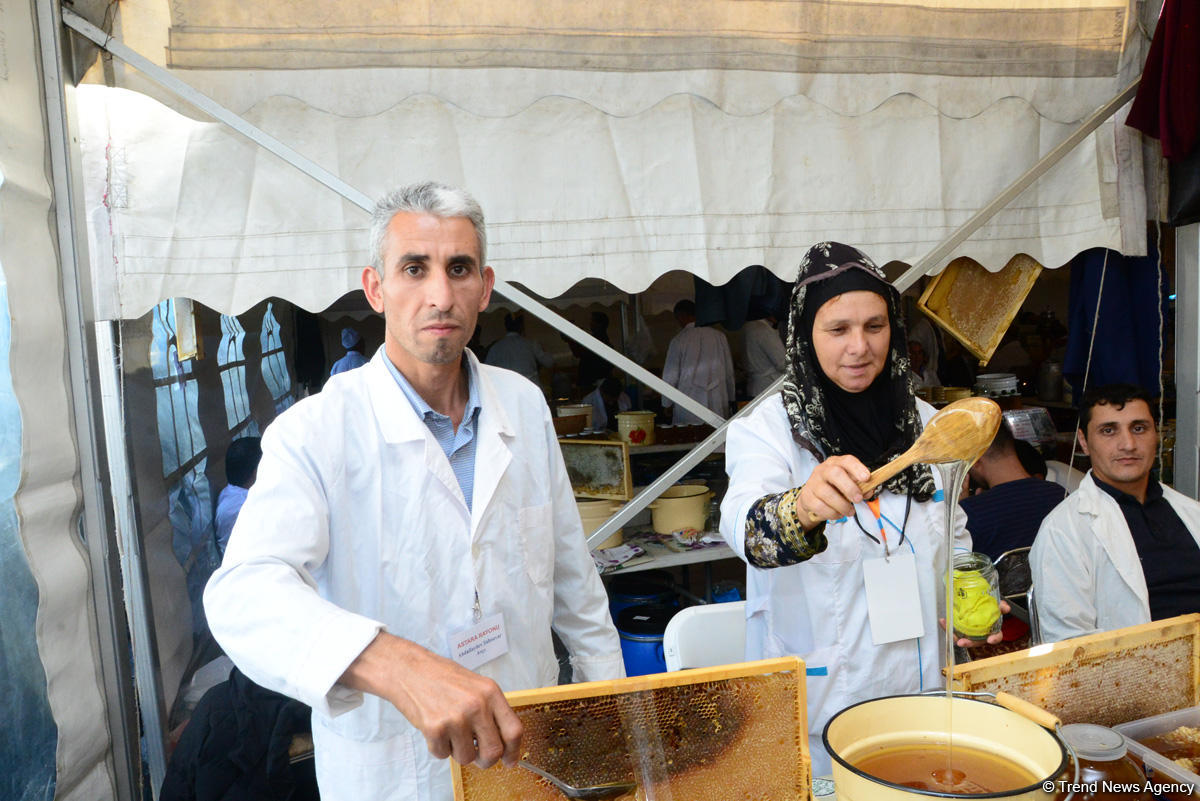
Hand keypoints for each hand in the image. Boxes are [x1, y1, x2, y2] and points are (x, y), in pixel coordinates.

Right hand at [339, 632, 523, 767]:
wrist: (409, 670)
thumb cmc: (441, 677)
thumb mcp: (476, 686)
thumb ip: (490, 710)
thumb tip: (502, 743)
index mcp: (491, 693)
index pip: (513, 730)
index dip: (513, 751)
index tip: (510, 761)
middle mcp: (477, 705)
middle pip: (494, 751)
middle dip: (486, 760)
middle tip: (478, 757)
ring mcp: (456, 718)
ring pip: (467, 757)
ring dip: (458, 752)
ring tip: (450, 732)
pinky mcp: (435, 728)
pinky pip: (443, 755)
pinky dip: (438, 748)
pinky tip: (435, 729)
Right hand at [795, 455, 869, 527]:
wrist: (813, 497)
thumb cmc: (834, 488)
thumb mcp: (848, 483)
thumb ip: (860, 486)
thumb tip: (869, 491)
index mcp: (836, 463)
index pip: (846, 461)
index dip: (857, 468)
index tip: (866, 478)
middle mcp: (823, 470)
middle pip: (835, 474)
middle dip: (849, 488)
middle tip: (858, 499)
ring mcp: (813, 483)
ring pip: (827, 493)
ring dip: (842, 505)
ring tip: (850, 511)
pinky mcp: (807, 497)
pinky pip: (820, 506)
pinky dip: (832, 513)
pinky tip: (838, 514)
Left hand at [939, 600, 1011, 647]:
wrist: (979, 606)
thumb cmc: (989, 610)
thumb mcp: (996, 606)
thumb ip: (1001, 606)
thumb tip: (1005, 607)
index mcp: (992, 630)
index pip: (996, 637)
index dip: (994, 639)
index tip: (990, 640)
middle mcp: (981, 634)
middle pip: (976, 642)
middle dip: (968, 643)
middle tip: (961, 642)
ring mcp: (970, 633)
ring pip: (962, 638)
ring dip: (954, 636)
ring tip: (948, 629)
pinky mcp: (960, 630)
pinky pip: (953, 631)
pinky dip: (947, 627)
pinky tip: (943, 621)